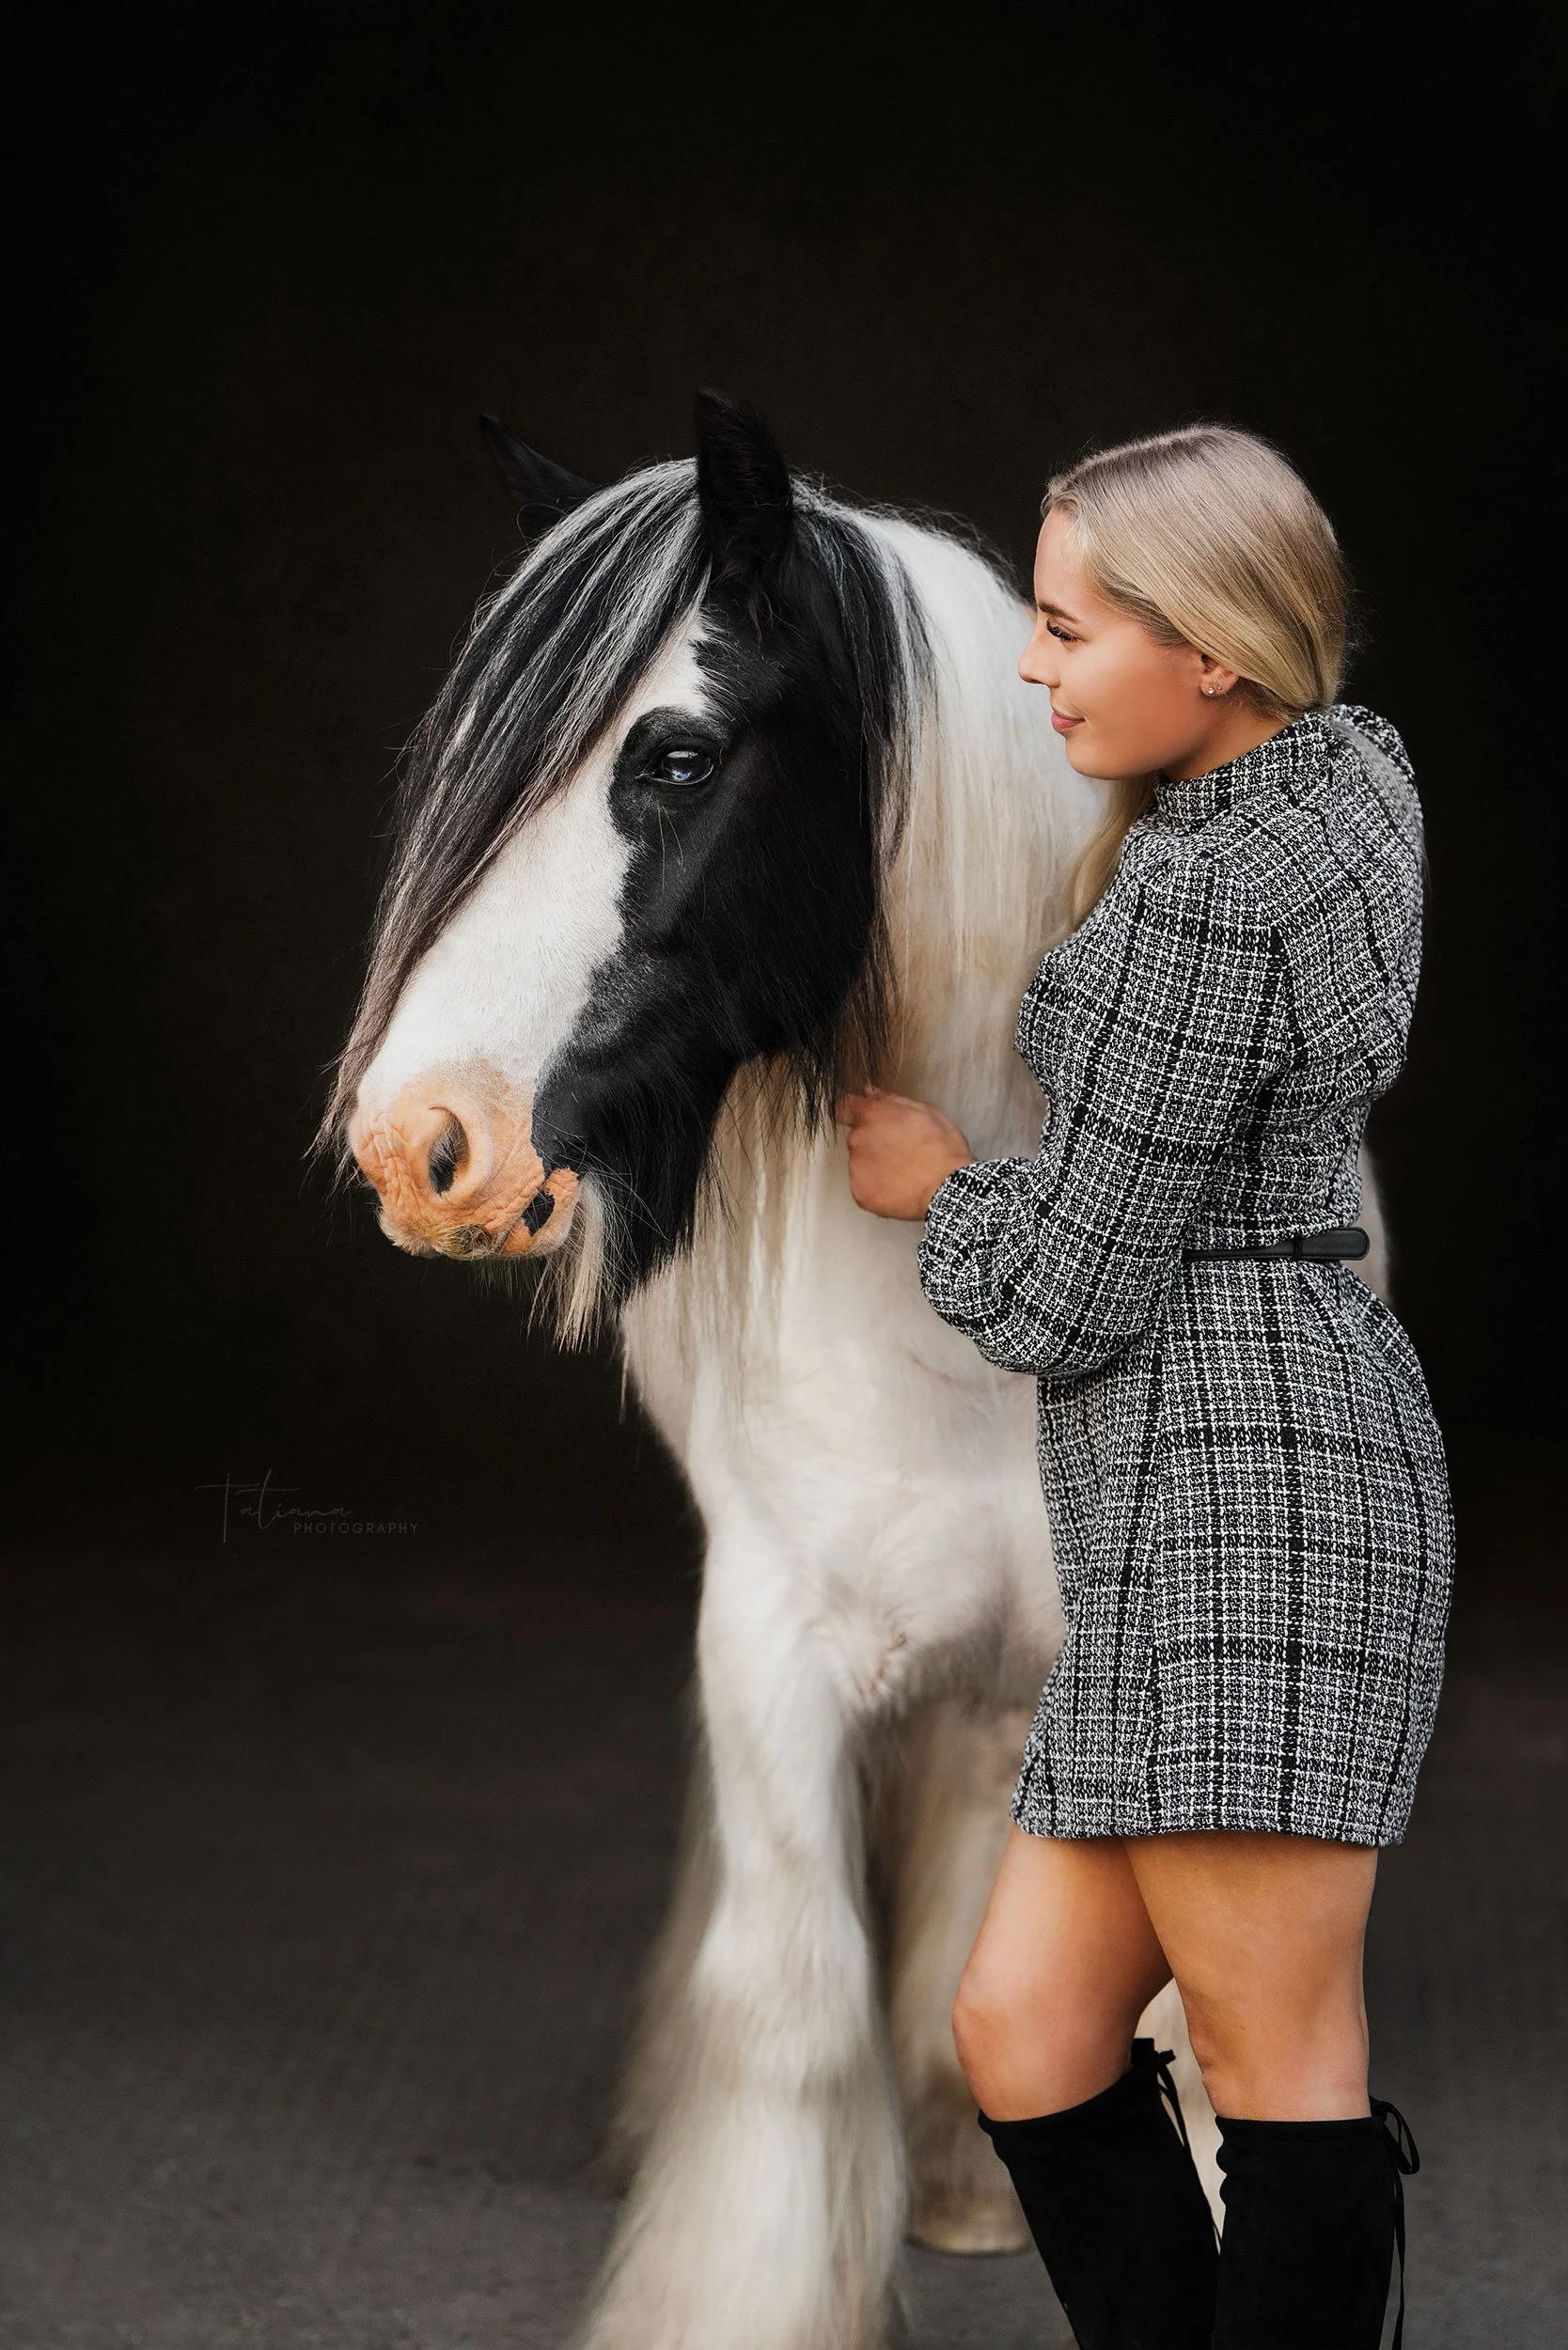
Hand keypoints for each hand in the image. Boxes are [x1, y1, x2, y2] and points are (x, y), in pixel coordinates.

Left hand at [835, 1086, 974, 1219]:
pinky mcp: (860, 1193)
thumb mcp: (926, 1112)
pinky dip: (877, 1187)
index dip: (851, 1111)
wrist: (947, 1189)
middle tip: (900, 1150)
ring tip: (903, 1170)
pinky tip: (899, 1185)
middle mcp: (858, 1140)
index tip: (855, 1116)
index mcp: (873, 1116)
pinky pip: (864, 1186)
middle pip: (858, 1137)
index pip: (843, 1107)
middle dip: (874, 1141)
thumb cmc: (941, 1151)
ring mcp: (857, 1168)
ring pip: (860, 1162)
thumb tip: (871, 1093)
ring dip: (876, 1165)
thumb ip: (892, 1100)